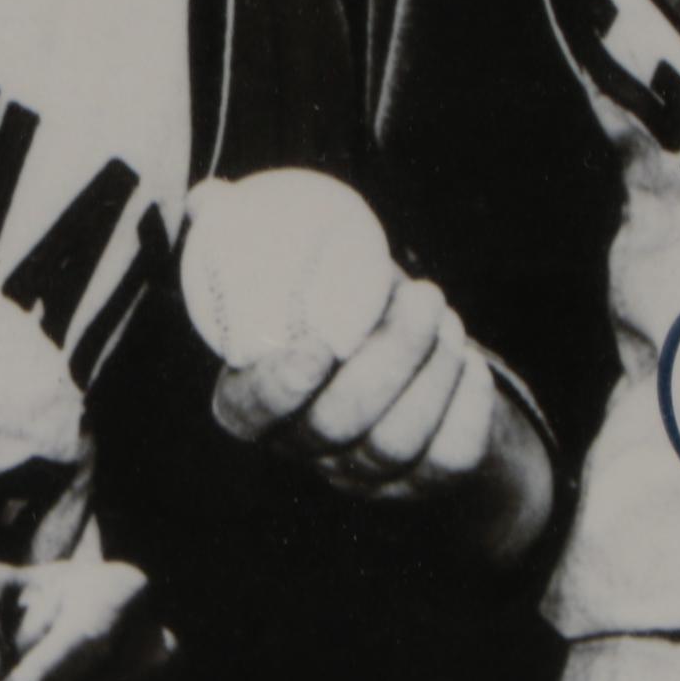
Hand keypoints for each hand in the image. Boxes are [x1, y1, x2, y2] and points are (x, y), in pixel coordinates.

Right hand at [209, 270, 555, 562]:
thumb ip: (246, 238)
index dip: (276, 389)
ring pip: (396, 441)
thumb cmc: (337, 310)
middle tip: (426, 293)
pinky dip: (465, 405)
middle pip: (337, 424)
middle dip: (389, 357)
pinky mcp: (425, 483)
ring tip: (445, 314)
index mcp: (257, 403)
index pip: (248, 413)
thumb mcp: (295, 276)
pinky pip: (449, 456)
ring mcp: (365, 476)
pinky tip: (468, 362)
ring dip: (431, 371)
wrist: (408, 370)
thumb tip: (210, 197)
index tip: (317, 342)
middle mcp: (307, 451)